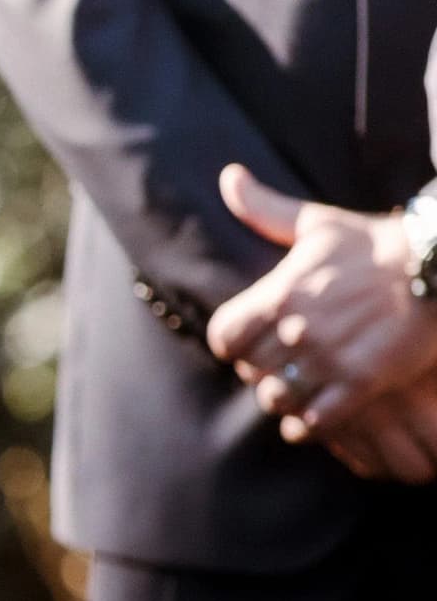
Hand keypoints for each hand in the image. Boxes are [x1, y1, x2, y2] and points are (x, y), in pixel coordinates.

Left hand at [209, 163, 436, 448]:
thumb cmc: (376, 244)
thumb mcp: (318, 223)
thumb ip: (265, 209)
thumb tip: (229, 177)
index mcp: (282, 292)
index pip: (224, 336)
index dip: (231, 341)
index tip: (243, 341)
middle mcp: (300, 330)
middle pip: (250, 370)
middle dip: (259, 368)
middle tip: (275, 364)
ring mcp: (330, 360)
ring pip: (277, 399)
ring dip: (281, 396)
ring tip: (293, 388)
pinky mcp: (362, 385)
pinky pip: (315, 421)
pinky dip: (307, 424)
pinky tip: (312, 414)